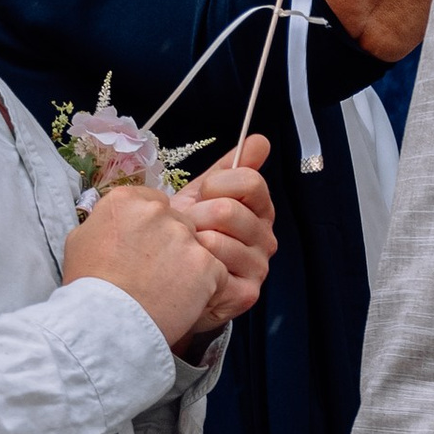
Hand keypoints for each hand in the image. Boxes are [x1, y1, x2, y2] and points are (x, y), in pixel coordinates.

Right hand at [63, 180, 232, 353]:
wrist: (106, 323)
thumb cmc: (88, 286)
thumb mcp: (81, 240)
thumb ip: (106, 221)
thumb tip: (119, 220)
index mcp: (126, 200)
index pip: (155, 203)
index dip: (153, 229)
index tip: (146, 249)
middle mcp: (158, 212)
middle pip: (180, 223)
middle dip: (173, 246)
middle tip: (156, 274)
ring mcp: (185, 237)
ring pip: (199, 247)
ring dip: (190, 267)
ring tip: (166, 291)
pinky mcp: (206, 264)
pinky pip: (216, 273)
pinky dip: (206, 288)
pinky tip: (182, 301)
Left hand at [176, 135, 275, 328]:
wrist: (167, 275)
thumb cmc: (187, 233)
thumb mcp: (204, 195)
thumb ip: (230, 167)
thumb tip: (260, 139)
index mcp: (260, 211)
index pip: (250, 181)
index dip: (217, 184)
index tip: (203, 195)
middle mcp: (266, 239)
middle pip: (230, 210)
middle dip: (197, 215)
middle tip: (187, 228)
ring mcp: (259, 268)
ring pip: (218, 239)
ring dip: (190, 242)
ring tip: (184, 249)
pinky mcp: (246, 294)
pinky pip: (214, 268)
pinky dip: (193, 266)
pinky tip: (189, 270)